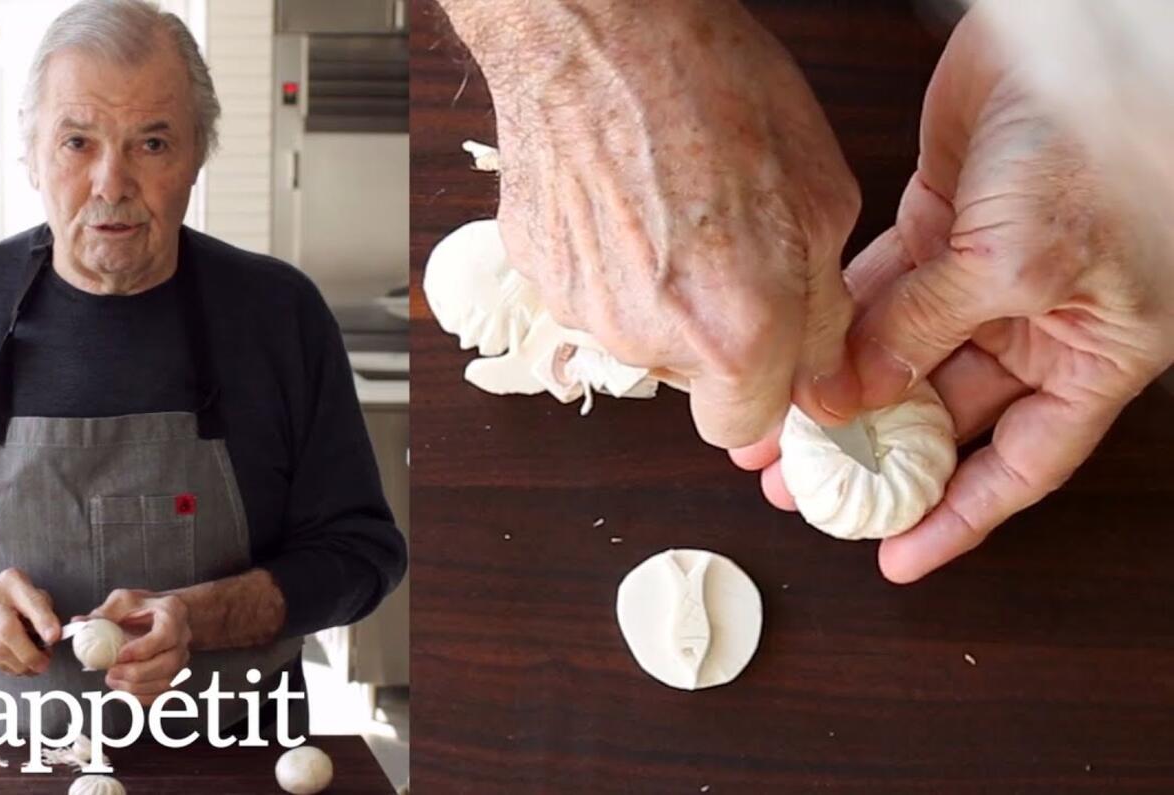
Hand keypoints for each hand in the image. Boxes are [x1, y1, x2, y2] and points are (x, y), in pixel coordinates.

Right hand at [0, 568, 60, 675]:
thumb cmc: (12, 598)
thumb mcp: (32, 592)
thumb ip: (45, 611)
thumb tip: (54, 637)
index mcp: (13, 582)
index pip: (30, 601)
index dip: (43, 620)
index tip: (55, 637)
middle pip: (8, 630)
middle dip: (29, 653)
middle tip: (45, 664)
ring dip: (21, 665)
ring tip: (35, 666)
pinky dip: (9, 668)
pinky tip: (20, 667)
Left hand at [83, 588, 192, 705]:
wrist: (166, 616)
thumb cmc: (145, 607)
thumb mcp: (124, 600)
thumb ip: (104, 613)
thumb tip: (79, 624)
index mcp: (172, 613)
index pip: (165, 635)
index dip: (142, 649)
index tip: (119, 656)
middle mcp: (183, 637)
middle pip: (169, 663)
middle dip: (137, 673)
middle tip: (111, 673)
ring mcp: (182, 657)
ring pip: (167, 682)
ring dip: (137, 688)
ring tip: (112, 681)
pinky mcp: (177, 674)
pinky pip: (164, 694)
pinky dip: (143, 698)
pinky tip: (123, 693)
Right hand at [442, 0, 861, 446]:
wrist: (598, 30)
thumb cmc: (710, 87)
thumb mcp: (821, 195)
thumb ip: (824, 312)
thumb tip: (822, 386)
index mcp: (734, 330)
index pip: (739, 427)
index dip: (760, 390)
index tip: (768, 354)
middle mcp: (649, 337)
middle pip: (687, 377)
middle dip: (712, 331)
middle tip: (726, 245)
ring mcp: (582, 307)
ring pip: (635, 331)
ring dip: (659, 292)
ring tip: (671, 207)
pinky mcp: (537, 272)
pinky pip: (588, 291)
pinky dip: (608, 260)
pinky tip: (624, 197)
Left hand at [731, 12, 1173, 581]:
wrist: (1074, 38)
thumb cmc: (1097, 149)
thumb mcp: (1017, 265)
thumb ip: (927, 334)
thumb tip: (852, 399)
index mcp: (1092, 354)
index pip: (1020, 463)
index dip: (958, 517)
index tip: (895, 556)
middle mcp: (1038, 321)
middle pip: (946, 417)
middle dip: (873, 458)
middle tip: (801, 490)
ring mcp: (984, 273)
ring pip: (900, 358)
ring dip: (839, 396)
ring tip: (774, 438)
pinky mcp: (940, 223)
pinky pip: (877, 294)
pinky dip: (835, 326)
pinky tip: (793, 359)